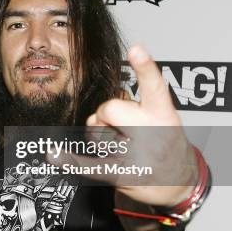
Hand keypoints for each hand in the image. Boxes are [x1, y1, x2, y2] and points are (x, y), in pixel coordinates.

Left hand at [48, 45, 198, 206]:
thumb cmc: (164, 140)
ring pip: (96, 134)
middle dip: (105, 114)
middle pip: (109, 108)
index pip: (154, 86)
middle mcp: (153, 134)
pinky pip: (89, 166)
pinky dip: (69, 161)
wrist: (176, 180)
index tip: (136, 50)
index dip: (145, 67)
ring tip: (122, 147)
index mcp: (163, 114)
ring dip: (101, 138)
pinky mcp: (122, 175)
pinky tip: (55, 155)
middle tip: (120, 126)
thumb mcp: (161, 116)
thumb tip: (107, 103)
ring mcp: (138, 157)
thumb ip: (136, 103)